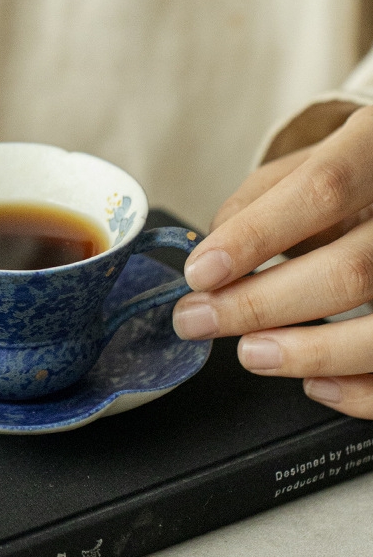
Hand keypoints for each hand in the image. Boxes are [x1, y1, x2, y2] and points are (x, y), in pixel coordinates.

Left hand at [172, 103, 372, 417]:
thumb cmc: (354, 179)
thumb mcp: (307, 165)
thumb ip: (257, 201)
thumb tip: (211, 254)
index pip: (324, 189)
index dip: (257, 235)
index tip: (201, 272)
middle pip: (350, 270)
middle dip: (260, 306)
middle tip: (199, 320)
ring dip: (309, 354)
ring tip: (250, 354)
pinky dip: (357, 391)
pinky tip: (315, 383)